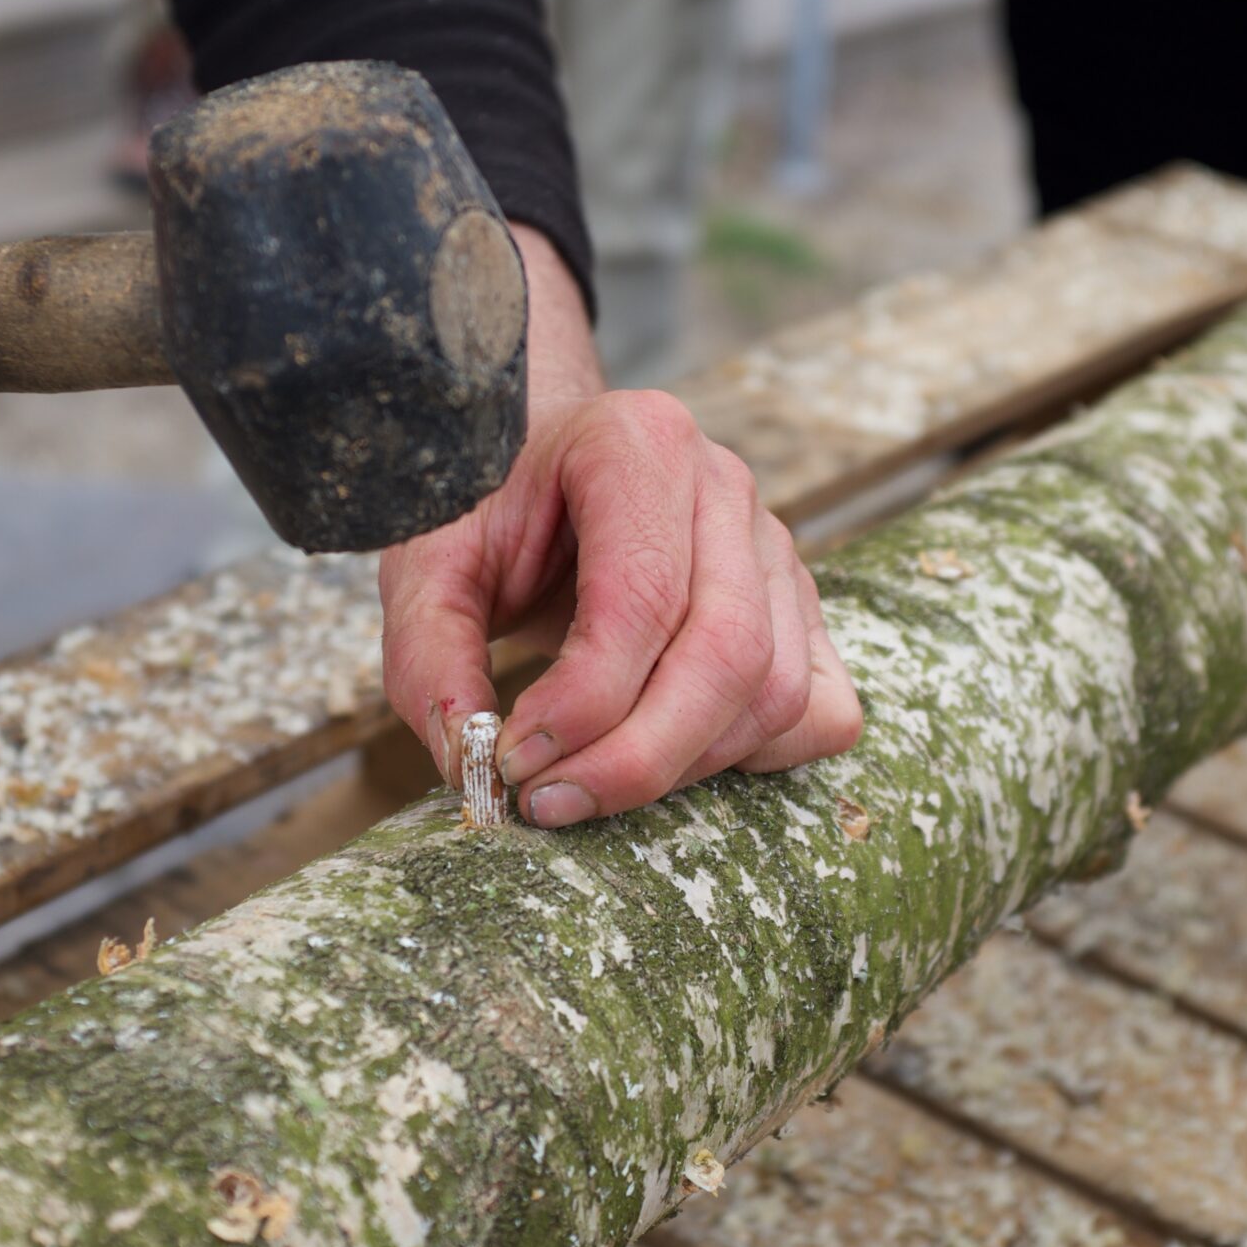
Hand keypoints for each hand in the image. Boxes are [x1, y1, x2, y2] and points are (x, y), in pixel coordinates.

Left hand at [380, 226, 861, 826]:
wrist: (547, 474)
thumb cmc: (492, 517)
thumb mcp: (429, 569)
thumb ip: (429, 659)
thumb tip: (471, 763)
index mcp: (638, 443)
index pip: (641, 597)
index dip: (582, 703)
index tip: (513, 760)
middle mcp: (726, 486)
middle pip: (726, 653)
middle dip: (638, 757)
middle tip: (550, 803)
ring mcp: (778, 547)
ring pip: (774, 692)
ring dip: (683, 768)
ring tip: (589, 784)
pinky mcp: (803, 607)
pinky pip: (817, 711)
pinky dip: (753, 758)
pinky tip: (671, 757)